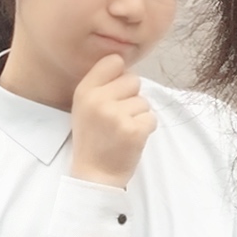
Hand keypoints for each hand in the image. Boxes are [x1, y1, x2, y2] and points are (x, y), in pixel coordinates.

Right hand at [70, 55, 156, 186]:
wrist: (95, 174)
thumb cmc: (94, 138)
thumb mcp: (85, 106)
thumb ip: (101, 84)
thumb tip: (124, 62)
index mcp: (85, 91)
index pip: (114, 61)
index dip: (120, 76)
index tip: (115, 93)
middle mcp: (99, 100)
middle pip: (134, 80)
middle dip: (131, 97)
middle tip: (118, 117)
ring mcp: (117, 115)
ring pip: (144, 101)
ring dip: (139, 115)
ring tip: (122, 130)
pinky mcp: (134, 131)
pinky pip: (152, 118)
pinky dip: (146, 128)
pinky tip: (131, 138)